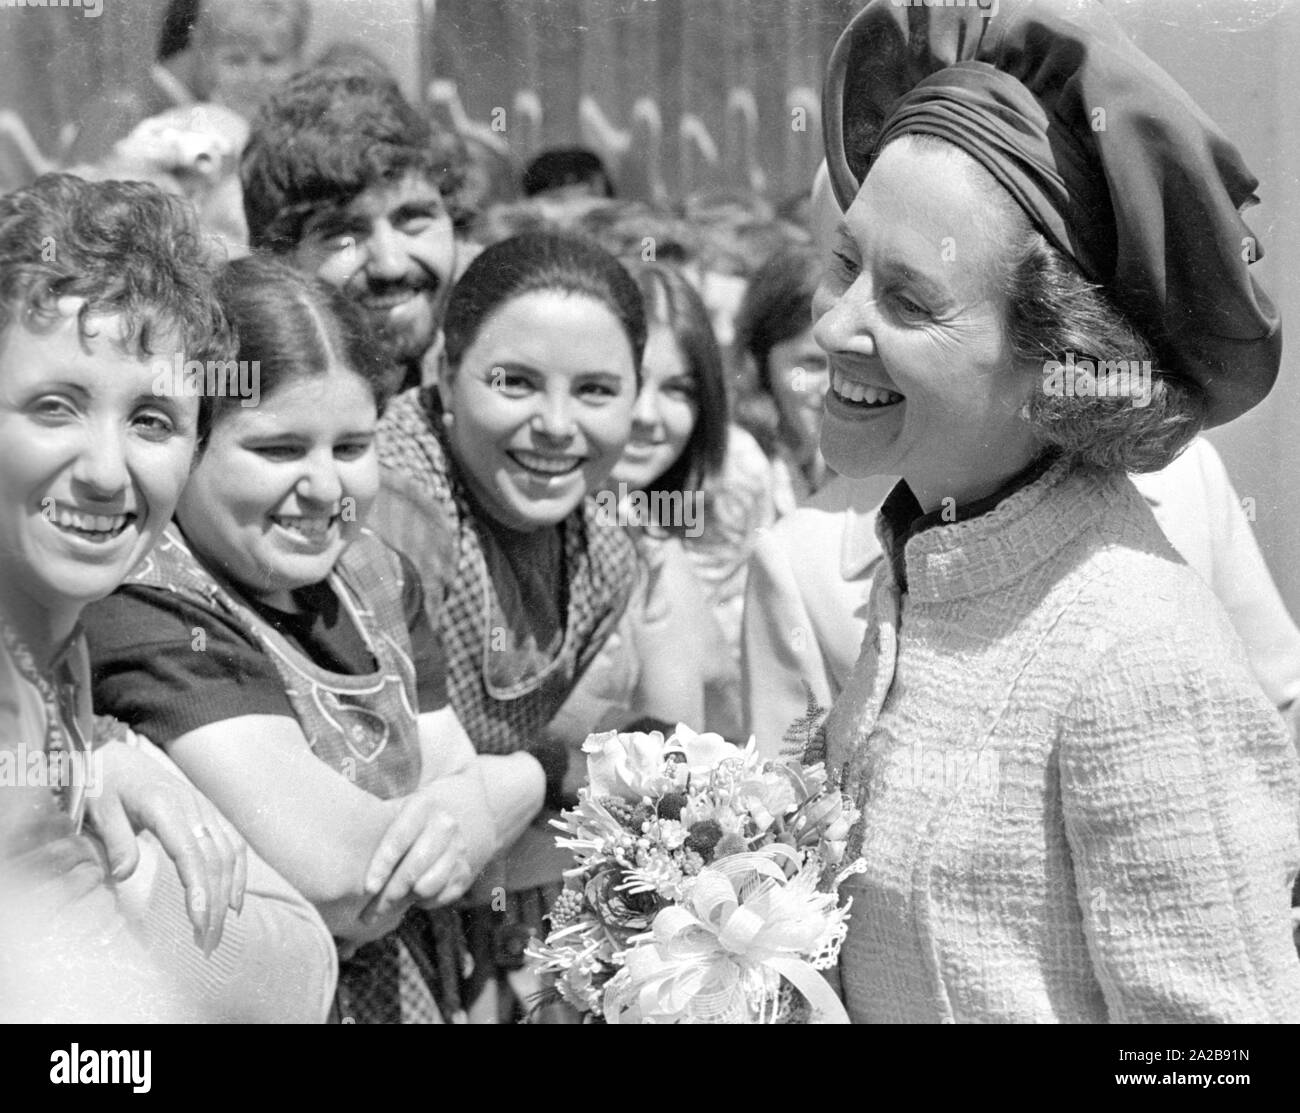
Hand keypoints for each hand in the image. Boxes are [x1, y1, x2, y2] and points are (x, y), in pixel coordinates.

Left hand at [88, 740, 246, 955]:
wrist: (115, 756)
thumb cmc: (102, 784)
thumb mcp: (99, 809)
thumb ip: (115, 840)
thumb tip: (124, 875)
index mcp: (166, 806)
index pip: (190, 854)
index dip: (199, 889)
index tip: (200, 922)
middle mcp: (193, 807)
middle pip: (214, 860)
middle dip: (215, 903)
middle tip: (207, 942)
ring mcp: (205, 808)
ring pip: (229, 854)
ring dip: (229, 893)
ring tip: (220, 929)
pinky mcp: (208, 813)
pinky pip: (233, 843)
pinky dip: (239, 872)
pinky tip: (234, 900)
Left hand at [359, 790, 472, 924]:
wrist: (469, 806)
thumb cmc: (415, 813)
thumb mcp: (399, 806)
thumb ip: (374, 823)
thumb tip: (334, 846)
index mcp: (423, 805)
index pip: (400, 839)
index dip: (383, 866)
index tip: (368, 888)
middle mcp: (445, 825)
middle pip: (413, 870)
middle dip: (387, 896)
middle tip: (366, 915)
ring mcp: (459, 848)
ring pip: (428, 887)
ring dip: (404, 902)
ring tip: (385, 905)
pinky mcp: (466, 870)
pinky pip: (441, 897)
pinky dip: (424, 902)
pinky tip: (411, 897)